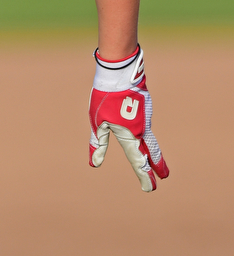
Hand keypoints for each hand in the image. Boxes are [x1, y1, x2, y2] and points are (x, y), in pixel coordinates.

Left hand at [88, 46, 168, 191]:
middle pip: (151, 151)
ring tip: (156, 161)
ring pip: (149, 136)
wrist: (118, 71)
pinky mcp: (145, 105)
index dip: (144, 175)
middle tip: (164, 176)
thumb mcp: (97, 121)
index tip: (150, 188)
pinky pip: (144, 122)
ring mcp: (146, 116)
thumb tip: (94, 163)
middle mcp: (142, 128)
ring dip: (152, 149)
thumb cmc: (104, 97)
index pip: (138, 160)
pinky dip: (144, 131)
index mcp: (130, 134)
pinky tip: (138, 127)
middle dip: (157, 164)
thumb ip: (98, 143)